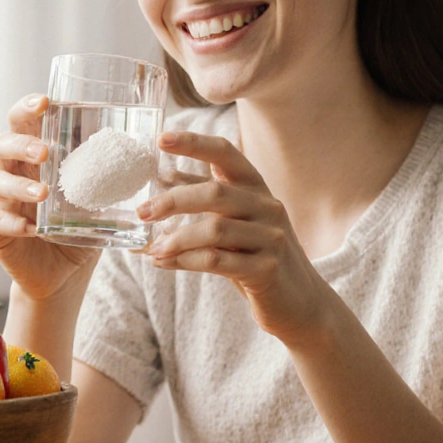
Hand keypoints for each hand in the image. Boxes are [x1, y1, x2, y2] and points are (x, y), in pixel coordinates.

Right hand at [0, 94, 99, 301]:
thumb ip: (114, 174)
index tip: (45, 102)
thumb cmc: (80, 228)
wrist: (65, 274)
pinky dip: (11, 223)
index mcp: (36, 158)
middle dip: (21, 143)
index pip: (23, 123)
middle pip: (1, 144)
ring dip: (19, 185)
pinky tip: (30, 227)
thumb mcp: (100, 197)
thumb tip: (156, 150)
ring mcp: (1, 202)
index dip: (27, 108)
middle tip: (44, 152)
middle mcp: (14, 174)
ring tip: (43, 193)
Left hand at [139, 131, 332, 344]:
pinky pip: (218, 261)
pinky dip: (185, 261)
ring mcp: (271, 238)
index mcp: (256, 187)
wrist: (300, 302)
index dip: (193, 143)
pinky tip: (165, 263)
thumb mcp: (235, 221)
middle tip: (142, 213)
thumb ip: (205, 199)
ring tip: (152, 250)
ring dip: (176, 240)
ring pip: (214, 230)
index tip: (161, 140)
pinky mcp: (267, 269)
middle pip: (214, 193)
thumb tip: (162, 177)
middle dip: (173, 201)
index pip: (226, 153)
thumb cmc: (257, 255)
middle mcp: (267, 206)